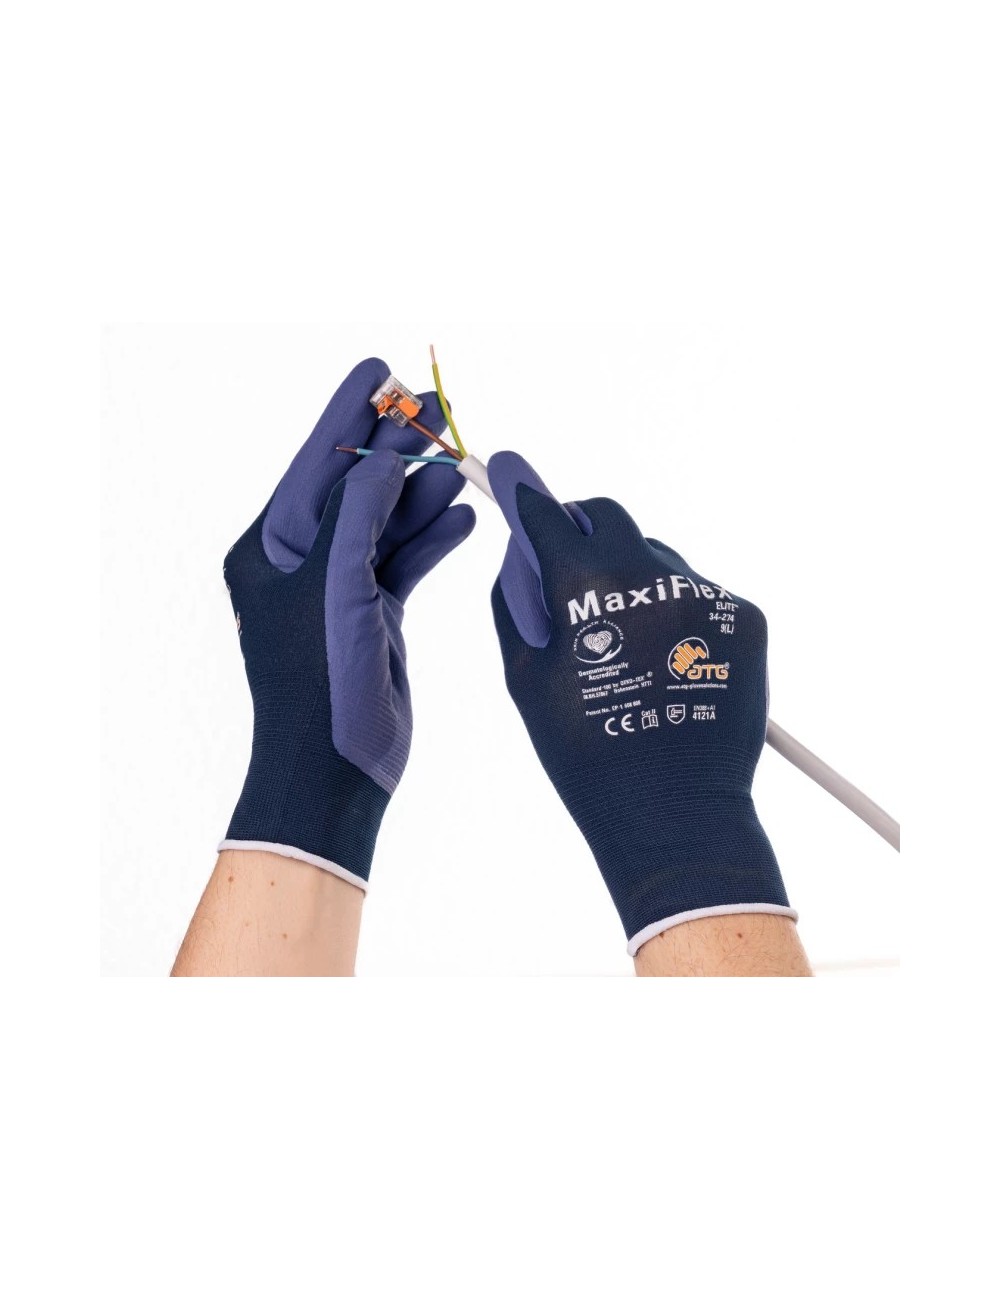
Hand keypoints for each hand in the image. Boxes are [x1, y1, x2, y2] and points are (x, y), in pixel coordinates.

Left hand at [220, 358, 474, 888]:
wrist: (332, 767)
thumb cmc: (315, 681)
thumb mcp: (332, 587)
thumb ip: (358, 516)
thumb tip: (384, 461)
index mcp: (272, 548)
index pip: (315, 463)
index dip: (348, 413)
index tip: (379, 370)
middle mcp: (303, 562)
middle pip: (357, 486)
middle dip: (396, 448)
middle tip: (438, 409)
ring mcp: (340, 588)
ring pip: (387, 522)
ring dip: (422, 493)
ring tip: (460, 462)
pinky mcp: (375, 614)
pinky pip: (407, 561)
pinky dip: (434, 539)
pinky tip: (462, 517)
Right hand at [487, 452, 793, 954]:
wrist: (675, 815)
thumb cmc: (586, 754)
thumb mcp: (525, 679)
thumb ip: (517, 598)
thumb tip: (523, 545)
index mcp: (589, 588)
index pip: (550, 514)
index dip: (525, 494)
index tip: (511, 473)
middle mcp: (653, 575)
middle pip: (609, 515)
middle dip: (582, 529)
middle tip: (569, 569)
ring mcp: (705, 594)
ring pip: (656, 556)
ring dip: (632, 577)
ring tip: (626, 646)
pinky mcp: (745, 618)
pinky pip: (696, 592)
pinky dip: (674, 611)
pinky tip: (665, 661)